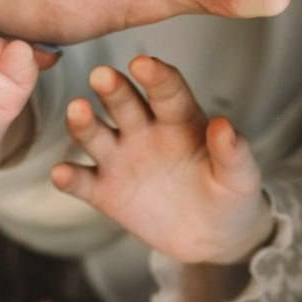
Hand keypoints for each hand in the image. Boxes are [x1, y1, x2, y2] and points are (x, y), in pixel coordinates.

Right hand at [52, 56, 274, 264]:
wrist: (213, 237)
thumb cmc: (230, 195)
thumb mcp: (241, 177)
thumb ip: (233, 153)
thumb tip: (224, 125)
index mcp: (179, 119)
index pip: (166, 91)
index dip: (156, 76)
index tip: (143, 64)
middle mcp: (144, 131)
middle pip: (124, 104)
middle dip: (113, 89)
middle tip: (102, 75)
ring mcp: (121, 159)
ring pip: (97, 135)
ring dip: (85, 123)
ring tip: (77, 110)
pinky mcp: (105, 191)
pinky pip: (84, 182)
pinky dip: (70, 178)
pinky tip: (60, 173)